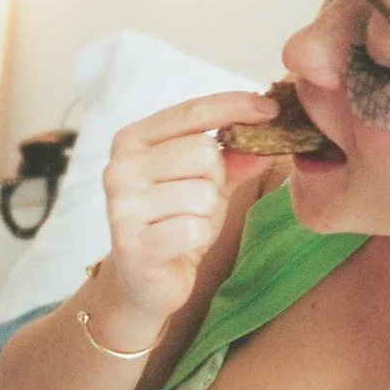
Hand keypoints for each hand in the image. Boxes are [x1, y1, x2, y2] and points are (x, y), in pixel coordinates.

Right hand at [92, 90, 278, 333]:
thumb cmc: (172, 222)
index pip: (191, 112)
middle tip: (198, 201)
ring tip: (186, 225)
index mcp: (132, 140)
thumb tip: (268, 134)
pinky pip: (194, 229)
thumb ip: (233, 157)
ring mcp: (123, 206)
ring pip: (202, 194)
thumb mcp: (205, 182)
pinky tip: (180, 246)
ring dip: (206, 214)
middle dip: (215, 179)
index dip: (234, 106)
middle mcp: (120, 167)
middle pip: (202, 152)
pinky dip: (198, 238)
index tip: (269, 108)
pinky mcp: (134, 244)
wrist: (142, 282)